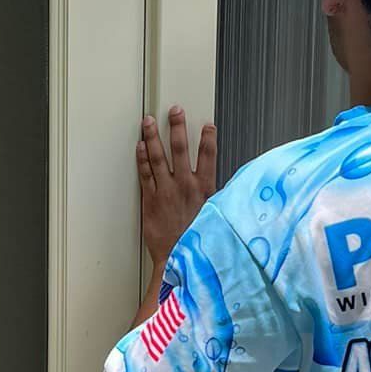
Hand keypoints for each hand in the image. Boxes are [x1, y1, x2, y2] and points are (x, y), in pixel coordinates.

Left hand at [136, 107, 216, 268]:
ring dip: (153, 137)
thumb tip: (231, 191)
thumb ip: (218, 199)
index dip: (208, 138)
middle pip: (180, 149)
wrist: (180, 260)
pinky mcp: (150, 200)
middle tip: (174, 111)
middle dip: (177, 127)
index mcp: (204, 190)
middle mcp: (184, 186)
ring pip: (157, 157)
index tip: (207, 125)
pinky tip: (139, 147)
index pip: (208, 156)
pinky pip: (144, 173)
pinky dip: (141, 158)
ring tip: (148, 122)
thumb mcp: (217, 218)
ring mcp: (165, 192)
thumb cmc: (199, 242)